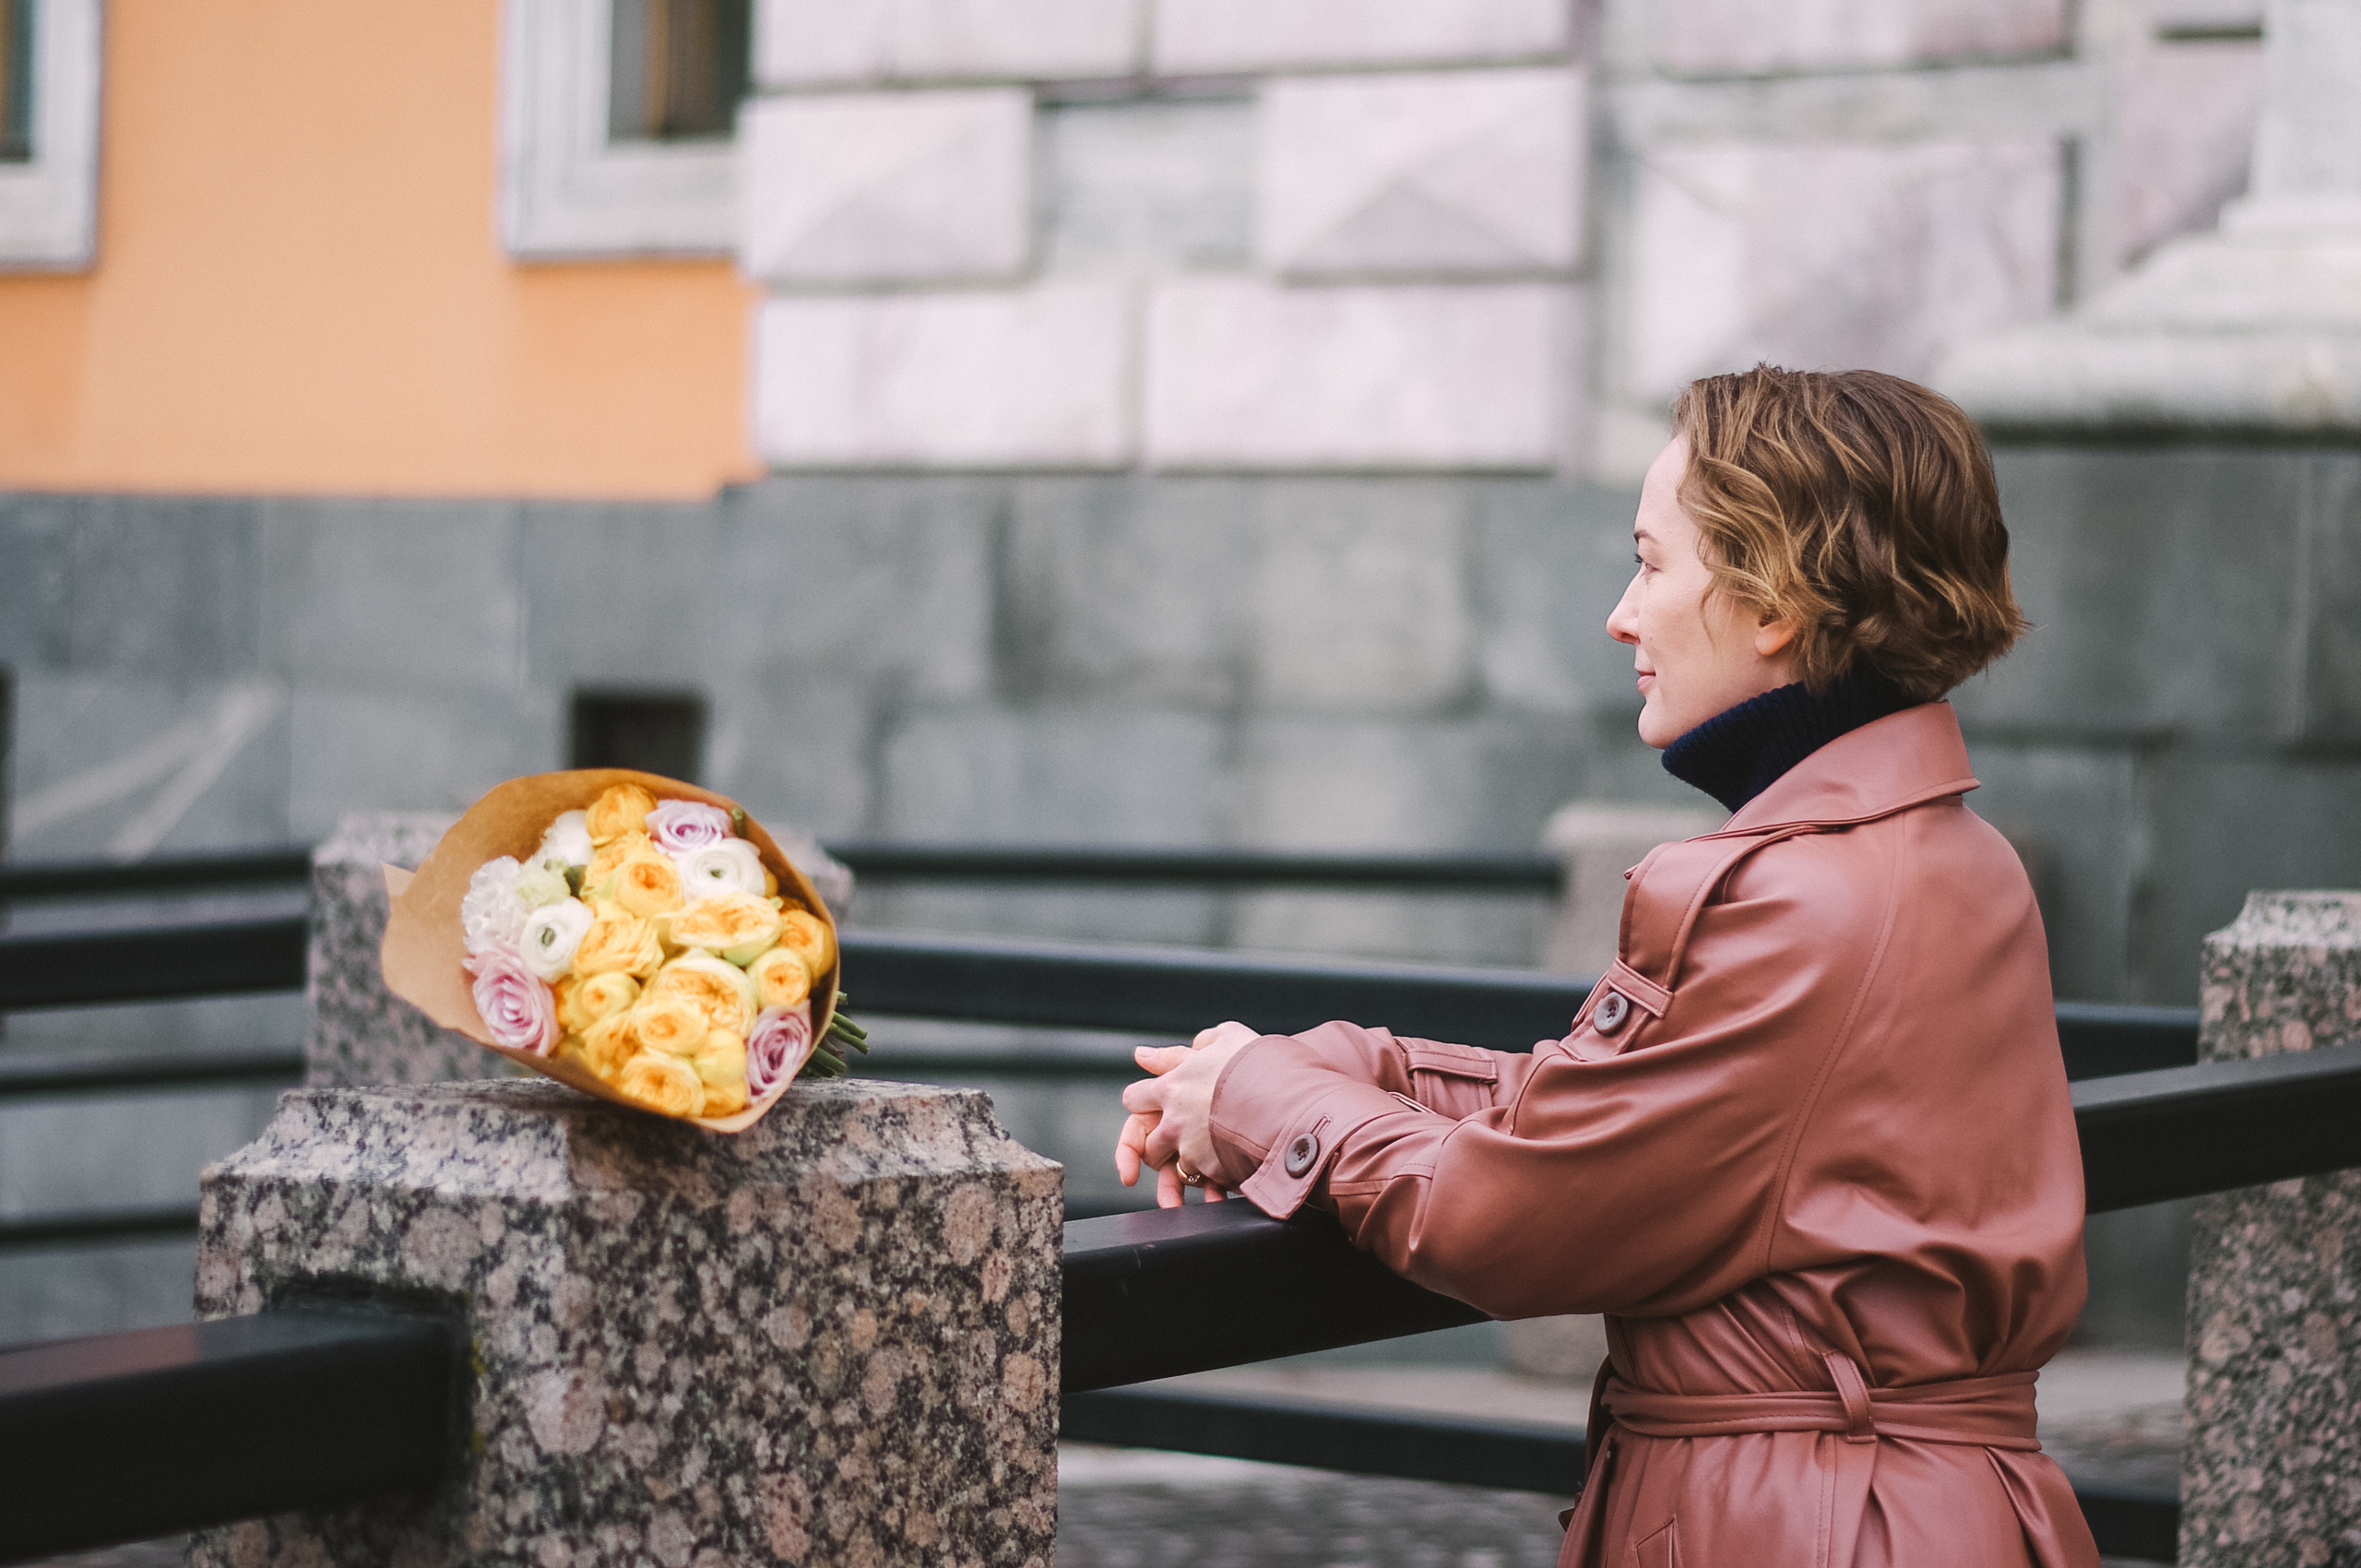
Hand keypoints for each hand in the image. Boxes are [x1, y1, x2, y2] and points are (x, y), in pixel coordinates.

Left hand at [1115, 1021, 1257, 1207]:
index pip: (1133, 1098)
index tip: (1153, 1104)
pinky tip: (1234, 1167)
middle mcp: (1174, 1123)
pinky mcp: (1213, 1172)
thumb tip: (1190, 1046)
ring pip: (1174, 1170)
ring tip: (1212, 1158)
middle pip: (1147, 1145)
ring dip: (1189, 1166)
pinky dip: (1216, 1180)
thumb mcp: (1230, 1037)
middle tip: (1180, 1140)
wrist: (1288, 1100)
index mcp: (1172, 1087)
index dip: (1142, 1101)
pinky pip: (1206, 1182)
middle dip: (1159, 1144)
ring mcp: (1192, 1151)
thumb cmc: (1260, 1064)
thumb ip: (1204, 1042)